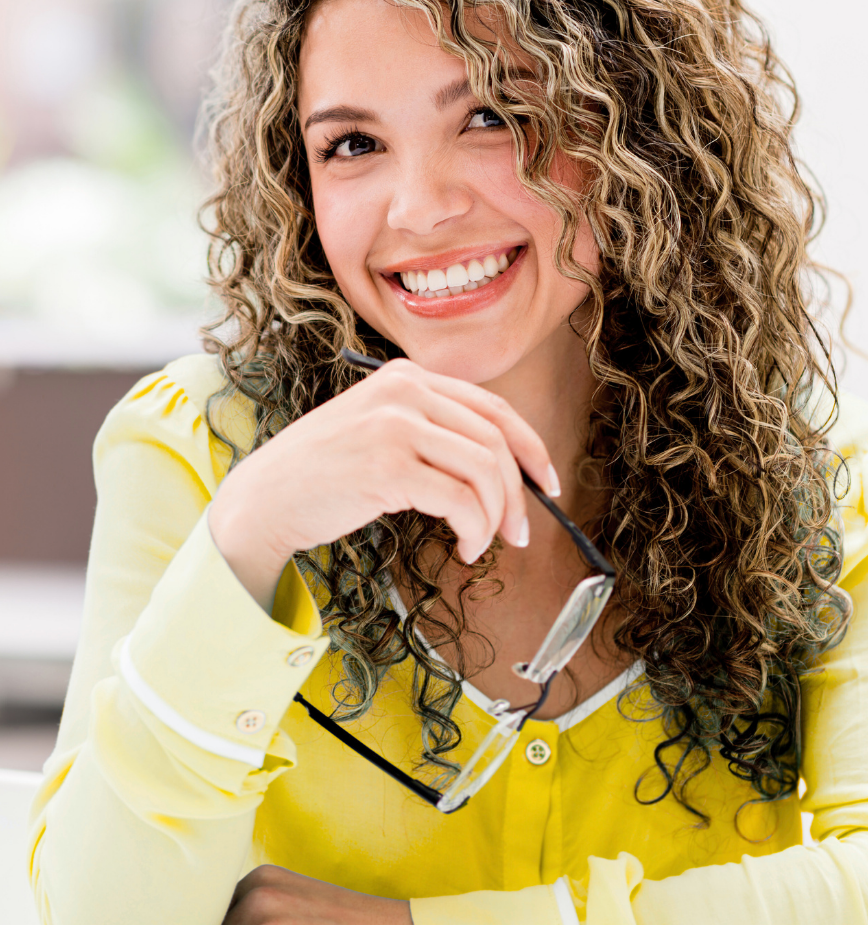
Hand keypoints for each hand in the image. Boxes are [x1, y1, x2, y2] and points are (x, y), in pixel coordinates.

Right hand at [208, 358, 557, 607]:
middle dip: (519, 493)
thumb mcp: (379, 429)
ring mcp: (395, 425)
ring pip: (485, 470)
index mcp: (407, 377)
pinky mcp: (389, 466)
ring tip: (482, 543)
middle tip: (520, 531)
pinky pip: (461, 500)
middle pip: (496, 440)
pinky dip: (475, 529)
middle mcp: (405, 391)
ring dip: (496, 517)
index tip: (547, 482)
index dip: (531, 446)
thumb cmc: (324, 474)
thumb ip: (431, 430)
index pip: (492, 406)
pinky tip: (464, 546)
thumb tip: (503, 469)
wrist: (264, 499)